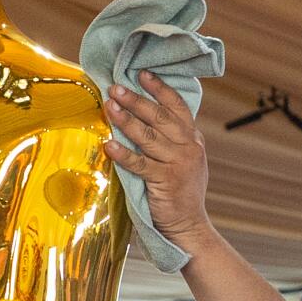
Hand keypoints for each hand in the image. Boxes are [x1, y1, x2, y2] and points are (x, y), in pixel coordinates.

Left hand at [104, 72, 212, 251]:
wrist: (189, 226)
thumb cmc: (179, 193)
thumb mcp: (183, 161)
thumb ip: (171, 141)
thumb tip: (142, 119)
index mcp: (193, 139)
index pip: (177, 106)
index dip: (159, 88)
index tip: (141, 74)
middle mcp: (189, 147)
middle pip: (160, 116)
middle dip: (135, 100)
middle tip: (116, 87)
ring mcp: (178, 163)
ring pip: (149, 136)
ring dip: (126, 120)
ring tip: (109, 107)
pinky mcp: (165, 181)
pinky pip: (140, 164)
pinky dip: (123, 154)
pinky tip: (109, 144)